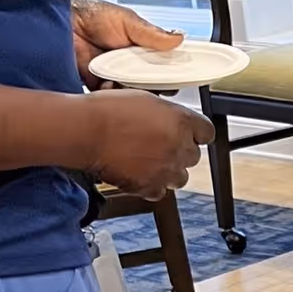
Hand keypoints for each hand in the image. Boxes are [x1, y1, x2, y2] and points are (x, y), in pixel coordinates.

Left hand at [71, 0, 182, 87]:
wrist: (60, 22)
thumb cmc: (91, 14)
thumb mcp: (127, 20)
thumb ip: (152, 34)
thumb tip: (178, 38)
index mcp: (141, 47)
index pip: (162, 64)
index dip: (170, 72)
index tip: (175, 74)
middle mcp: (129, 64)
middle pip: (150, 83)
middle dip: (152, 85)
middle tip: (151, 81)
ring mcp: (114, 75)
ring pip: (132, 92)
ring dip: (132, 91)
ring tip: (126, 81)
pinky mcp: (97, 85)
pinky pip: (110, 97)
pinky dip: (111, 93)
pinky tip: (109, 84)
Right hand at [83, 91, 212, 199]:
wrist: (85, 130)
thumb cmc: (107, 111)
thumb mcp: (145, 99)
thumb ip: (167, 114)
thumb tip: (172, 121)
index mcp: (181, 121)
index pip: (207, 133)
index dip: (196, 134)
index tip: (190, 136)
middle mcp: (179, 146)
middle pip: (194, 156)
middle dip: (180, 152)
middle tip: (159, 146)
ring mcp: (166, 169)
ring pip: (180, 177)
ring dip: (168, 171)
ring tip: (148, 162)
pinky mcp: (149, 186)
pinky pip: (159, 192)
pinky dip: (151, 186)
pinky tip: (138, 174)